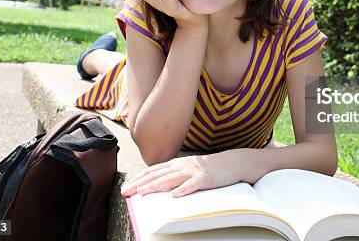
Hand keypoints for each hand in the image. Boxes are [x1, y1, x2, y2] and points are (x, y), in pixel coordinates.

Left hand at [120, 153, 241, 197]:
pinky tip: (174, 196)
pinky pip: (192, 185)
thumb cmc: (209, 168)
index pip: (153, 170)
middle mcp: (182, 166)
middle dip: (141, 183)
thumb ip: (174, 174)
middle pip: (158, 175)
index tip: (127, 186)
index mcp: (177, 164)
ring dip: (156, 186)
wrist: (231, 163)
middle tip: (127, 191)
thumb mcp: (188, 168)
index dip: (139, 178)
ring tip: (143, 193)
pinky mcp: (204, 178)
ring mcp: (193, 171)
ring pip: (171, 179)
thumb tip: (157, 184)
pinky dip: (182, 190)